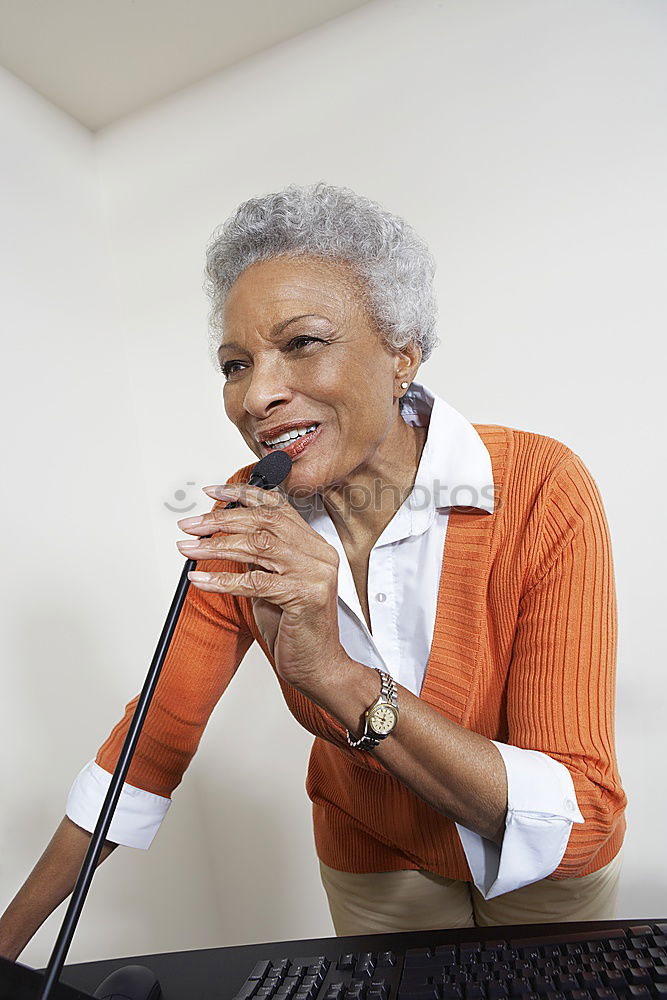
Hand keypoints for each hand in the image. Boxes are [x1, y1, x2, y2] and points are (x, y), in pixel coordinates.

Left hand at [176, 482, 345, 695]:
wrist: (318, 667)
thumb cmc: (294, 628)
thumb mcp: (272, 584)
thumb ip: (258, 559)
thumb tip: (224, 536)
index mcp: (313, 545)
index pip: (277, 507)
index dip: (243, 495)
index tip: (212, 493)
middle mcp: (318, 553)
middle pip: (265, 522)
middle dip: (221, 520)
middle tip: (191, 525)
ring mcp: (315, 573)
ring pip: (258, 545)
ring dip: (216, 546)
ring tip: (188, 548)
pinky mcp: (305, 595)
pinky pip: (255, 582)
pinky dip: (222, 580)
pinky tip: (199, 580)